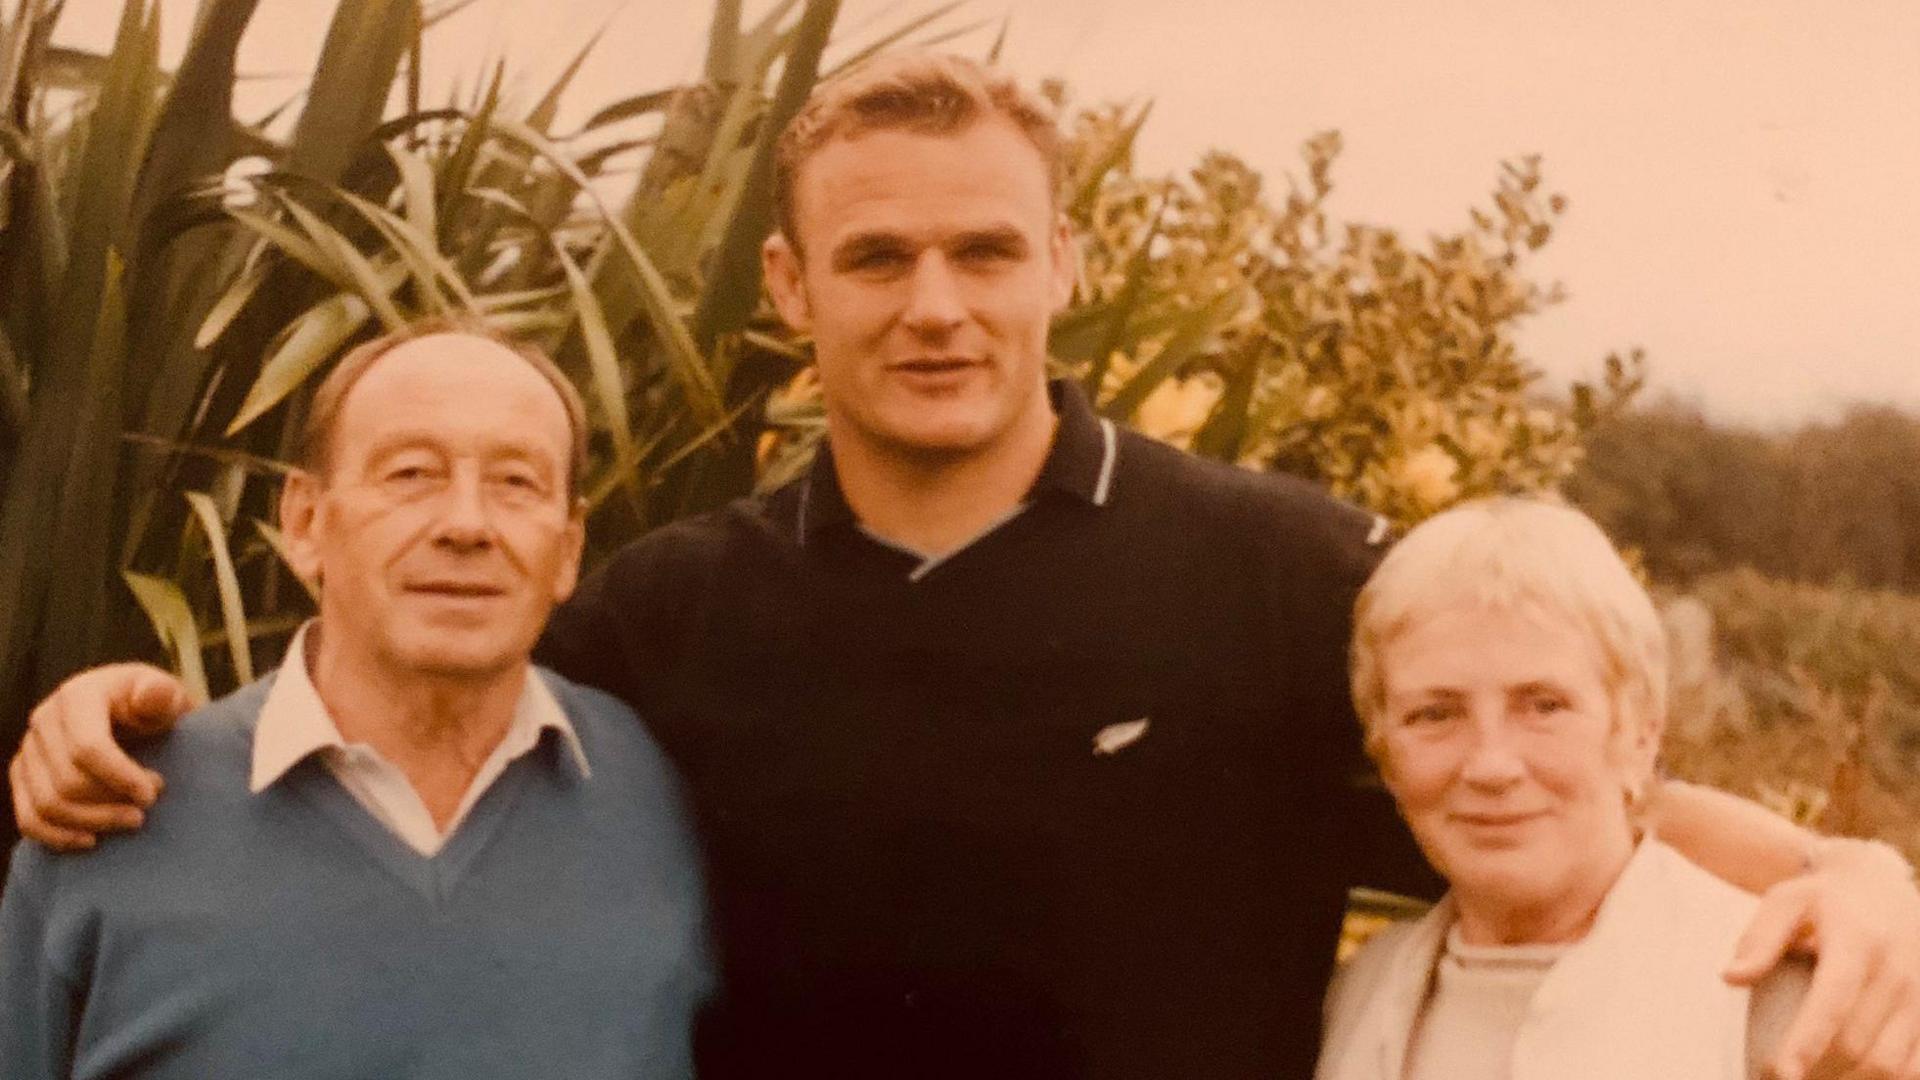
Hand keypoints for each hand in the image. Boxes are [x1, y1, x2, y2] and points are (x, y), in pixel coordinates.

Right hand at [8, 663, 190, 849]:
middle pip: (67, 781)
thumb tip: (153, 695)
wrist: (129, 710)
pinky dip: (57, 836)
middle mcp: (43, 720)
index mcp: (77, 696)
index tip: (152, 795)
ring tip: (132, 821)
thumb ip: (162, 694)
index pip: (87, 748)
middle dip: (111, 803)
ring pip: (47, 804)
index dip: (120, 778)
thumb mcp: (164, 694)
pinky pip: (28, 817)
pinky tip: (92, 840)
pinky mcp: (23, 774)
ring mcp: (28, 749)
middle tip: (148, 806)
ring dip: (91, 822)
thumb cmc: (151, 704)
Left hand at [1727, 839, 1919, 1079]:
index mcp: (1858, 941)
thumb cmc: (1822, 897)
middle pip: (1858, 1042)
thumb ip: (1759, 940)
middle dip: (1818, 1068)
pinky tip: (1849, 1073)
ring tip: (1811, 1075)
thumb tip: (1731, 978)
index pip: (1833, 1002)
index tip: (1782, 1071)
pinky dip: (1883, 1077)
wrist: (1882, 882)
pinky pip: (1914, 1065)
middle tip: (1777, 1074)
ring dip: (1848, 1078)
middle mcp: (1898, 970)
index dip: (1807, 1041)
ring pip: (1889, 1062)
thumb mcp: (1784, 901)